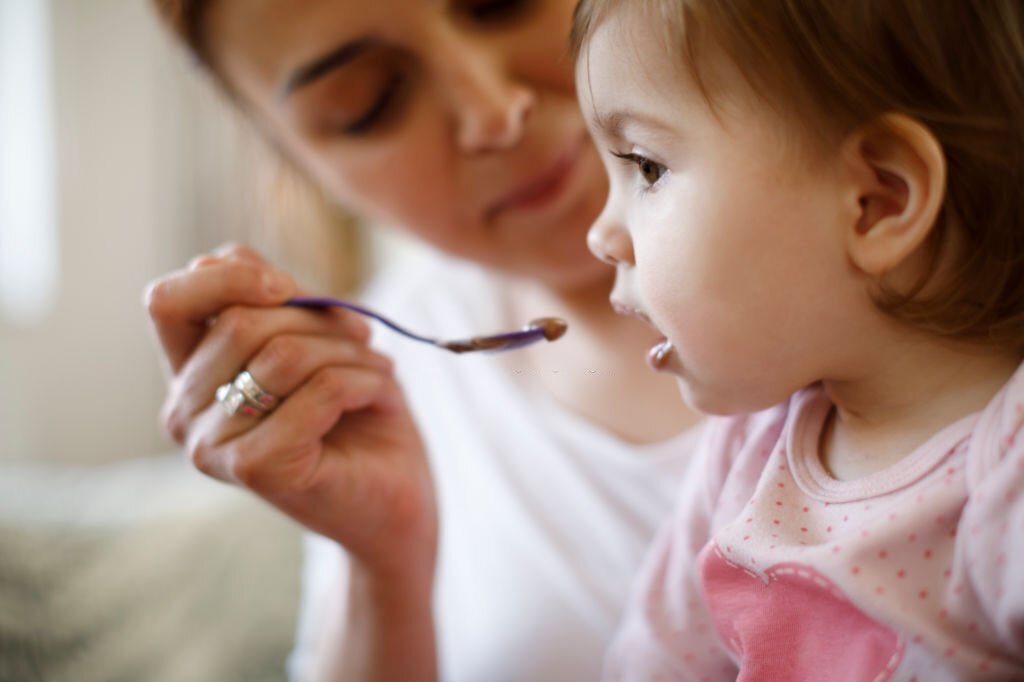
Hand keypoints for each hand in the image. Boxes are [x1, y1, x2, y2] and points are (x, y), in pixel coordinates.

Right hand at [144, 244, 436, 575]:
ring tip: (376, 370)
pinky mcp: (257, 469)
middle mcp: (184, 414)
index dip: (227, 277)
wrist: (396, 499)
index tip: (288, 287)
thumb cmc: (357, 414)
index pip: (167, 301)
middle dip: (319, 319)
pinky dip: (365, 381)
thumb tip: (256, 272)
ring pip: (284, 353)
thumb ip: (275, 302)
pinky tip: (378, 395)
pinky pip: (320, 390)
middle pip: (241, 321)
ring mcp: (213, 448)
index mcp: (189, 376)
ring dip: (349, 352)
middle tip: (362, 339)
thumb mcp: (315, 338)